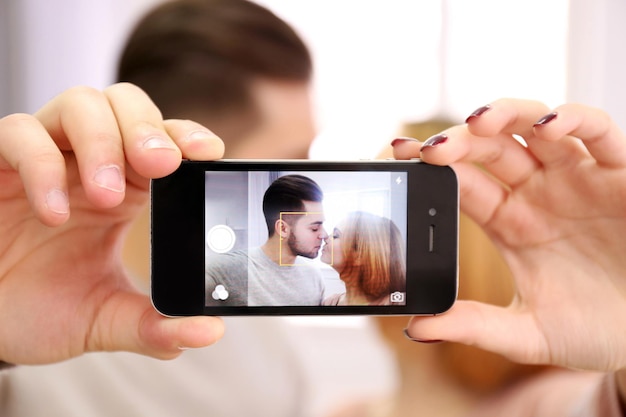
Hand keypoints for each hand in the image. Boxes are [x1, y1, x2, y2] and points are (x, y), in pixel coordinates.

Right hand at [0, 83, 224, 363]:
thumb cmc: (41, 307)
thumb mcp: (103, 319)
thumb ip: (154, 325)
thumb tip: (210, 332)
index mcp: (128, 189)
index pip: (165, 141)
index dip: (188, 137)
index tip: (207, 155)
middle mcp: (89, 163)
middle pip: (128, 104)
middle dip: (148, 128)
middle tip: (161, 166)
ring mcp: (44, 157)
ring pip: (81, 103)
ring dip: (103, 143)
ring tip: (108, 196)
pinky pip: (19, 134)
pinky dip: (41, 166)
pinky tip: (53, 214)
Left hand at [394, 99, 625, 372]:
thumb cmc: (596, 331)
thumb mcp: (529, 333)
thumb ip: (476, 326)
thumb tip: (417, 328)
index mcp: (509, 221)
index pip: (461, 181)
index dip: (431, 167)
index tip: (398, 158)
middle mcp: (538, 192)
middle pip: (489, 148)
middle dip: (458, 140)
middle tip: (428, 148)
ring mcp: (577, 178)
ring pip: (535, 127)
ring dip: (505, 116)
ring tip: (477, 124)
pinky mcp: (620, 173)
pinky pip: (598, 132)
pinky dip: (574, 120)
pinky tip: (548, 127)